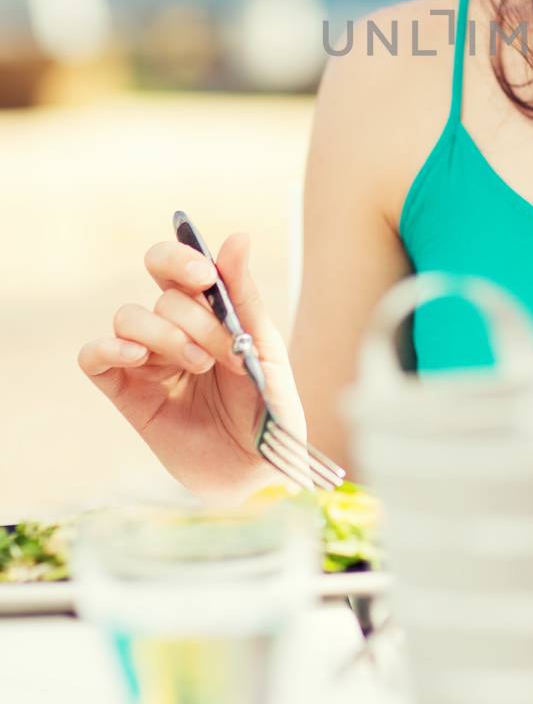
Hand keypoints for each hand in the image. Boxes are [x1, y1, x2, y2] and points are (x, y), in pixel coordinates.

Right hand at [77, 231, 306, 504]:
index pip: (175, 264)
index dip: (181, 259)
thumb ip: (243, 294)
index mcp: (206, 310)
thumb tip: (238, 236)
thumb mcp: (263, 346)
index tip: (205, 277)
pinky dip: (108, 348)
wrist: (258, 467)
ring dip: (166, 336)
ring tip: (199, 366)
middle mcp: (173, 329)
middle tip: (221, 345)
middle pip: (159, 294)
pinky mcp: (125, 393)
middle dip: (194, 317)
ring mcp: (147, 359)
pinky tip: (138, 358)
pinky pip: (94, 357)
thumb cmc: (268, 405)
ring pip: (128, 317)